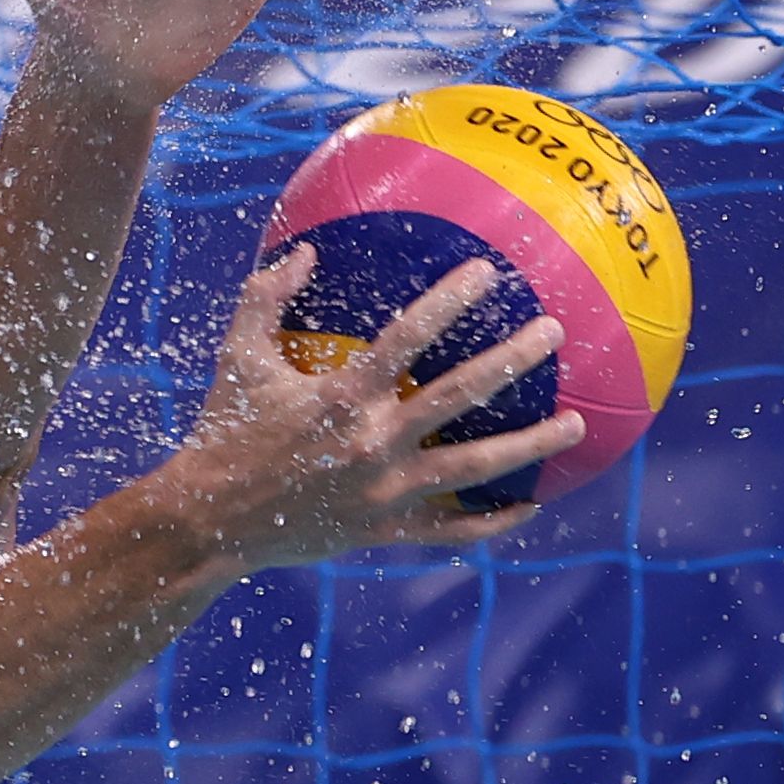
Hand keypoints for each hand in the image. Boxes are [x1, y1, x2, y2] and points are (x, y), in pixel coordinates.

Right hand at [165, 244, 583, 569]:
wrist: (206, 522)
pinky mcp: (383, 532)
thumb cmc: (220, 432)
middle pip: (460, 398)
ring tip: (577, 424)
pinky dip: (492, 522)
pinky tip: (531, 505)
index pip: (408, 338)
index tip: (487, 274)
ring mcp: (383, 492)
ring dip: (529, 446)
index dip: (450, 302)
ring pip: (473, 469)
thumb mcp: (234, 359)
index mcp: (341, 397)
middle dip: (512, 361)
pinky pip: (450, 530)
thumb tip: (304, 251)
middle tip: (553, 333)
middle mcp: (371, 443)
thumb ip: (265, 299)